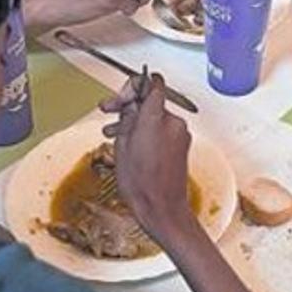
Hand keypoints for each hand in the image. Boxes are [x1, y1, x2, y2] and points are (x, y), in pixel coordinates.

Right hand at [99, 74, 193, 240]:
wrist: (162, 207)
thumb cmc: (142, 185)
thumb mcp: (122, 146)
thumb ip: (126, 119)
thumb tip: (129, 106)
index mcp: (156, 118)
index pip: (152, 84)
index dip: (134, 85)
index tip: (123, 92)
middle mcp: (173, 122)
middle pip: (151, 100)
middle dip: (129, 105)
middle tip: (109, 110)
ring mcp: (181, 134)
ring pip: (155, 116)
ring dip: (136, 121)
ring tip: (114, 132)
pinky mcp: (182, 145)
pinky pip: (163, 129)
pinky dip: (148, 131)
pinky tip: (132, 143)